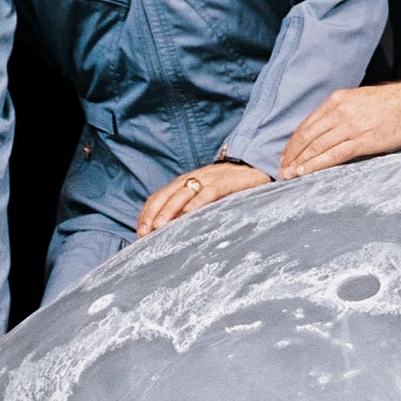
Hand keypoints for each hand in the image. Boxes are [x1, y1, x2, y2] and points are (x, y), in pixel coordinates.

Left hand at [137, 158, 271, 236]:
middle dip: (153, 214)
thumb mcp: (209, 197)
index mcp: (188, 182)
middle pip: (167, 194)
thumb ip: (192, 209)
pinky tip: (189, 214)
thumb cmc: (233, 188)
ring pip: (184, 193)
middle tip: (145, 233)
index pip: (160, 196)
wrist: (259, 167)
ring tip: (160, 227)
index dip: (148, 213)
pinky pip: (210, 191)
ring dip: (169, 210)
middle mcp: (195, 178)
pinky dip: (198, 202)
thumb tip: (174, 231)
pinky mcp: (229, 181)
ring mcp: (211, 178)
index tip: (140, 232)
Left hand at [279, 78, 400, 177]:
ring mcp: (349, 126)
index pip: (307, 124)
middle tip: (280, 170)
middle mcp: (339, 112)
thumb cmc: (392, 104)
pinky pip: (332, 155)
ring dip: (300, 163)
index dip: (293, 142)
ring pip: (316, 147)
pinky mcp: (361, 140)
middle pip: (307, 136)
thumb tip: (330, 129)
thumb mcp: (360, 101)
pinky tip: (306, 172)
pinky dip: (316, 165)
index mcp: (337, 101)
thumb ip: (343, 113)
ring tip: (289, 176)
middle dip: (291, 155)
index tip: (285, 155)